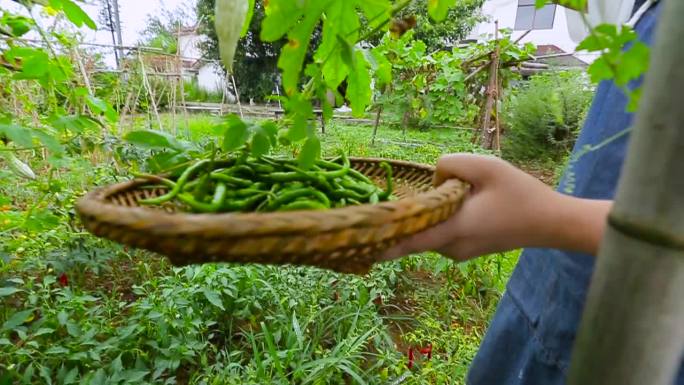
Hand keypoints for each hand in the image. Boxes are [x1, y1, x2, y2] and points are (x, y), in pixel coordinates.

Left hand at [382, 154, 610, 260]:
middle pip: (416, 231)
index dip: (380, 241)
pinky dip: (440, 219)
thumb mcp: (485, 166)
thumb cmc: (520, 193)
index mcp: (453, 228)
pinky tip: (458, 202)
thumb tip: (432, 179)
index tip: (356, 243)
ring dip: (429, 213)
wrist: (550, 222)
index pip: (407, 240)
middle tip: (385, 202)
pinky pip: (442, 233)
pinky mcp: (466, 251)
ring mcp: (458, 253)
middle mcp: (451, 247)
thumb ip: (450, 165)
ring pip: (429, 230)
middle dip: (405, 215)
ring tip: (445, 194)